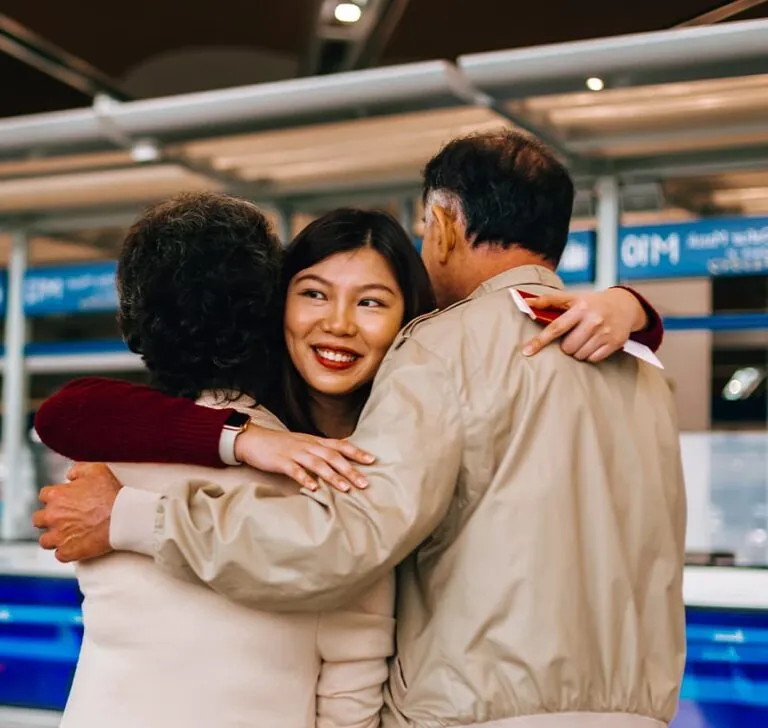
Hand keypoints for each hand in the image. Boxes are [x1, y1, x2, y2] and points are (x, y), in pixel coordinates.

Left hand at [32, 462, 120, 562]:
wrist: (124, 516)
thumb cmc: (112, 493)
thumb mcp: (96, 470)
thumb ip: (78, 469)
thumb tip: (70, 475)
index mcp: (57, 495)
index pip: (44, 496)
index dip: (55, 498)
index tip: (64, 501)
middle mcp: (52, 516)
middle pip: (39, 519)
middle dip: (49, 519)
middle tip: (65, 519)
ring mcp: (58, 536)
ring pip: (45, 540)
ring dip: (54, 538)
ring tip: (69, 535)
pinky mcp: (68, 551)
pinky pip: (60, 555)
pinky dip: (67, 551)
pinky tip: (77, 546)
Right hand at [234, 426, 375, 491]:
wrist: (254, 439)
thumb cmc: (281, 445)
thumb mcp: (304, 444)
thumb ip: (320, 451)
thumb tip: (340, 461)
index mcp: (315, 441)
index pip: (340, 445)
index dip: (356, 452)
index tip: (372, 460)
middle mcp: (308, 445)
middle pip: (333, 456)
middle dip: (350, 470)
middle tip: (364, 483)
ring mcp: (295, 453)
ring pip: (318, 464)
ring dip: (333, 477)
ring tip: (345, 489)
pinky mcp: (281, 461)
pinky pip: (295, 470)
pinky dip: (305, 479)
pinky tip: (313, 489)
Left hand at [522, 288, 647, 362]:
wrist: (625, 305)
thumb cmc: (592, 302)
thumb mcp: (572, 298)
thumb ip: (548, 300)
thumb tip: (524, 301)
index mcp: (580, 308)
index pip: (556, 327)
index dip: (540, 340)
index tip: (527, 351)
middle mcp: (594, 320)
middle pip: (567, 347)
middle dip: (566, 345)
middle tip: (573, 336)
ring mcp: (605, 333)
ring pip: (579, 355)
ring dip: (577, 351)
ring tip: (584, 339)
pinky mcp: (615, 343)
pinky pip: (593, 359)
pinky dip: (590, 355)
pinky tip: (594, 344)